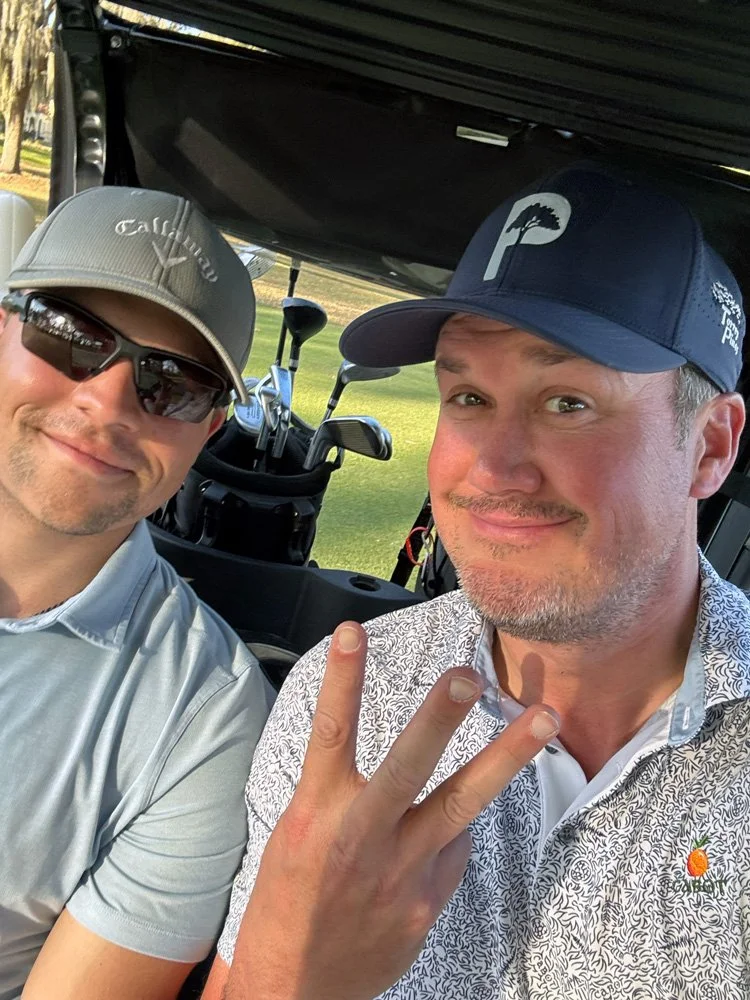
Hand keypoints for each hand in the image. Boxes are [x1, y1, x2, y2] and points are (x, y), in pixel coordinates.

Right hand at [225, 621, 559, 999]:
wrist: (294, 992)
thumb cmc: (286, 904)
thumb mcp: (295, 836)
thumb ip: (341, 798)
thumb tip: (402, 769)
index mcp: (317, 816)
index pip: (329, 734)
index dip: (342, 681)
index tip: (350, 630)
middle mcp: (362, 839)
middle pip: (408, 768)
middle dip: (440, 719)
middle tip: (470, 674)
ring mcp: (400, 874)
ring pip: (460, 806)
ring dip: (505, 759)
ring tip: (545, 720)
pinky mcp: (427, 905)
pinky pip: (453, 850)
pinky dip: (454, 830)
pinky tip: (442, 833)